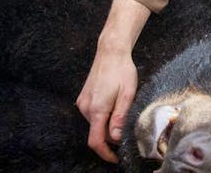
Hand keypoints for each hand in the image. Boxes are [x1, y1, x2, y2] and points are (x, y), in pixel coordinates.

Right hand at [76, 42, 137, 162]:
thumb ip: (120, 117)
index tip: (116, 158)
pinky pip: (92, 115)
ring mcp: (83, 102)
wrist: (110, 52)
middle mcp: (86, 107)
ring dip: (107, 125)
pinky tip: (114, 105)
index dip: (105, 154)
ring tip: (122, 111)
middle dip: (111, 137)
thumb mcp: (127, 94)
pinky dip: (103, 117)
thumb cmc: (122, 70)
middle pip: (97, 133)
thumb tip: (115, 138)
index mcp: (97, 109)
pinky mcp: (83, 98)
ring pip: (95, 124)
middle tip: (127, 127)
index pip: (96, 141)